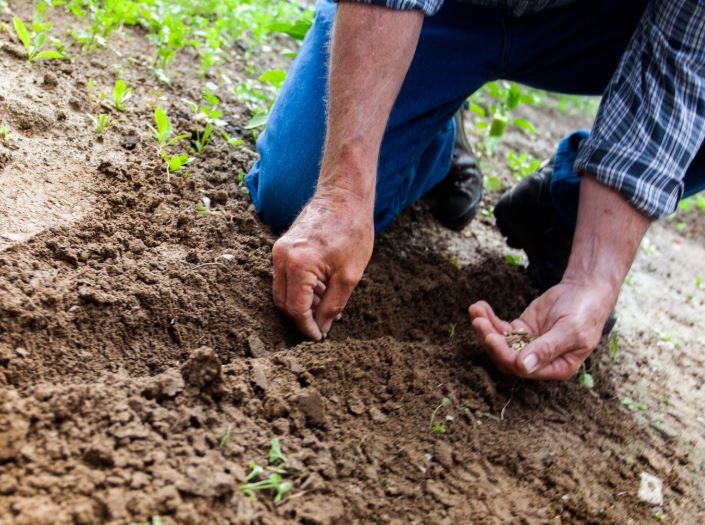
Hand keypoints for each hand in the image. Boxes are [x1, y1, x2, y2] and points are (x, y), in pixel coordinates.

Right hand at [272, 188, 373, 339]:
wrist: (344, 196)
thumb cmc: (352, 231)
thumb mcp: (349, 275)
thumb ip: (332, 305)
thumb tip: (322, 327)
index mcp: (298, 265)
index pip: (295, 309)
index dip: (306, 327)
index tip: (318, 337)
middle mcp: (281, 257)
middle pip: (283, 302)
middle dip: (301, 317)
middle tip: (322, 325)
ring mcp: (279, 250)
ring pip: (282, 290)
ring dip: (301, 303)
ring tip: (327, 304)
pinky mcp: (282, 246)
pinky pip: (285, 276)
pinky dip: (300, 288)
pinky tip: (321, 289)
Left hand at [468, 280, 616, 379]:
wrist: (585, 291)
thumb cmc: (584, 313)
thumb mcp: (570, 331)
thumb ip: (547, 349)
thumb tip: (523, 367)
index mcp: (556, 368)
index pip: (523, 368)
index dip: (504, 355)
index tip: (491, 337)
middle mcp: (539, 361)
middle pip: (506, 357)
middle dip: (490, 340)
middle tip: (478, 322)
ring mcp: (528, 344)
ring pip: (500, 342)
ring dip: (485, 328)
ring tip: (475, 310)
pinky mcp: (521, 329)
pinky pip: (501, 328)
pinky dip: (489, 318)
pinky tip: (479, 306)